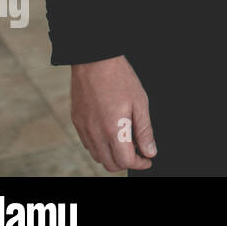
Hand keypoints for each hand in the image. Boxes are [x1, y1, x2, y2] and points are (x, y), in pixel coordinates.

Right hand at [69, 55, 155, 171]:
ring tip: (126, 141)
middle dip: (126, 162)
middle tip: (139, 151)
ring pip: (97, 156)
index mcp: (113, 130)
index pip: (125, 161)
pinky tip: (111, 133)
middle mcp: (95, 134)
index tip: (148, 159)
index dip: (140, 163)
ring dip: (112, 155)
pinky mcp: (76, 121)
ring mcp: (83, 128)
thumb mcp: (140, 103)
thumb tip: (150, 151)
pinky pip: (88, 143)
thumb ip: (144, 131)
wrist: (94, 61)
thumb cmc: (119, 78)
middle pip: (109, 164)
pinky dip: (100, 146)